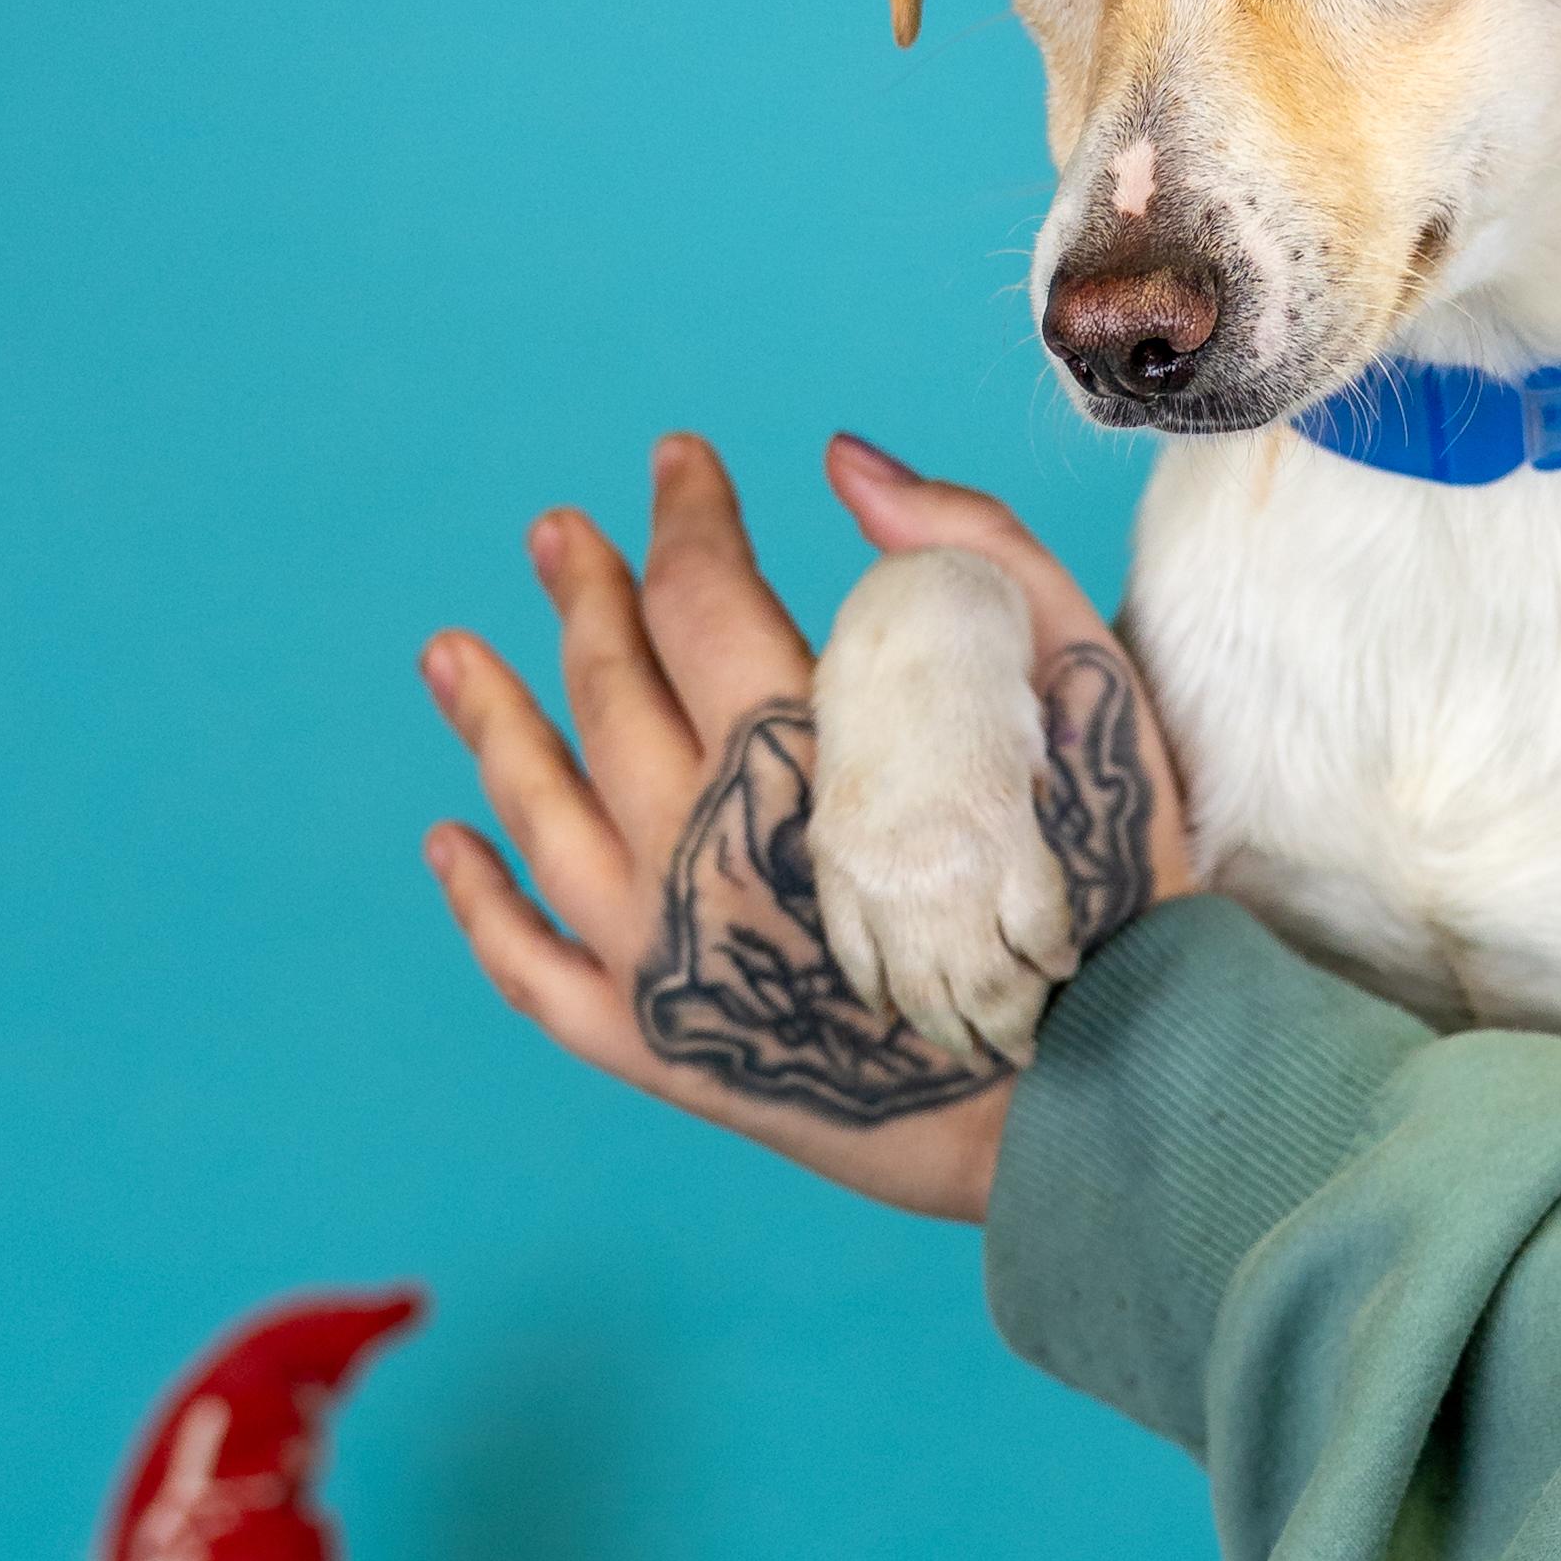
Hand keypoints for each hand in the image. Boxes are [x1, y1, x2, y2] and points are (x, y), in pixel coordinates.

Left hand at [421, 433, 1190, 1221]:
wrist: (1106, 1098)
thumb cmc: (1111, 888)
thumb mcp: (1083, 681)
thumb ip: (971, 550)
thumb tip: (846, 463)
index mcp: (795, 746)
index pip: (699, 593)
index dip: (684, 514)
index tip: (678, 462)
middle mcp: (698, 839)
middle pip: (607, 688)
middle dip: (584, 595)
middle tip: (560, 537)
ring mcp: (662, 949)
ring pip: (538, 810)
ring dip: (492, 719)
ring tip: (453, 657)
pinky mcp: (656, 1045)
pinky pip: (531, 969)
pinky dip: (479, 903)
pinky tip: (449, 845)